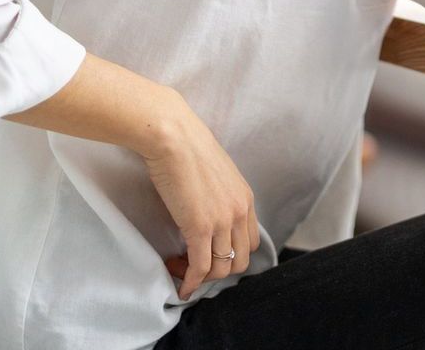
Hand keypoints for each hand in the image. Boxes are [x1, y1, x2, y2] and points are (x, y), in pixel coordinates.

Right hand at [140, 103, 257, 300]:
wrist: (173, 136)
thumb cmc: (186, 147)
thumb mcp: (214, 172)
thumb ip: (217, 194)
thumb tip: (203, 208)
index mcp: (245, 198)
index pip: (251, 241)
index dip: (231, 255)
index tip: (209, 254)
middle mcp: (240, 212)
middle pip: (241, 260)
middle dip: (218, 270)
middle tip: (193, 265)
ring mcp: (223, 221)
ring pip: (222, 268)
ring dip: (201, 278)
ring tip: (180, 269)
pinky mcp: (200, 228)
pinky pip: (200, 268)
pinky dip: (191, 283)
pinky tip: (181, 287)